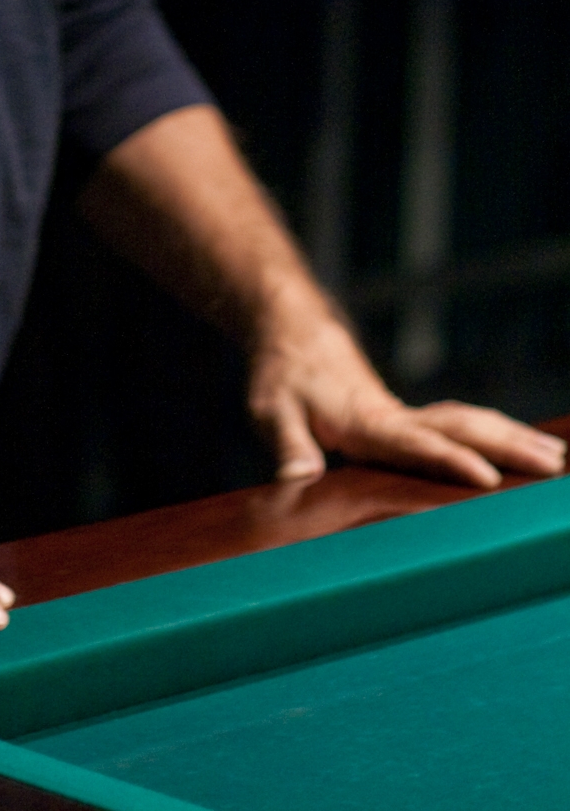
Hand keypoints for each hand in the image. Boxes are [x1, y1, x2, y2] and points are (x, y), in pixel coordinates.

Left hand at [247, 301, 566, 488]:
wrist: (294, 334)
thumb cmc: (282, 375)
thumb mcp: (272, 409)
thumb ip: (289, 445)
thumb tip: (298, 478)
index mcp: (367, 420)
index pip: (415, 443)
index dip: (449, 459)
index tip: (486, 476)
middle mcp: (396, 417)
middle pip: (461, 428)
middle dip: (508, 446)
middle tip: (554, 464)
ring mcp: (407, 417)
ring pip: (470, 423)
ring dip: (513, 438)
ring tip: (557, 457)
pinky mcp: (409, 421)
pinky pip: (461, 425)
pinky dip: (498, 433)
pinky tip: (525, 447)